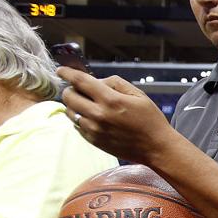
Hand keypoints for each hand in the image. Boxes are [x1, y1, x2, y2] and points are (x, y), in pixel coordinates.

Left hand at [59, 67, 180, 162]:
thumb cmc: (150, 120)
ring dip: (74, 105)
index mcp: (111, 100)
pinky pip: (77, 125)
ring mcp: (94, 129)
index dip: (67, 73)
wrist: (156, 148)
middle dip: (71, 89)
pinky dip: (80, 118)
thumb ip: (116, 83)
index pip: (80, 81)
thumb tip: (97, 81)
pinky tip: (93, 118)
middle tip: (80, 90)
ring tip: (87, 105)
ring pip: (70, 111)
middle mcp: (98, 114)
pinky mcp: (93, 140)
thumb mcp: (138, 95)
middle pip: (69, 96)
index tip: (61, 70)